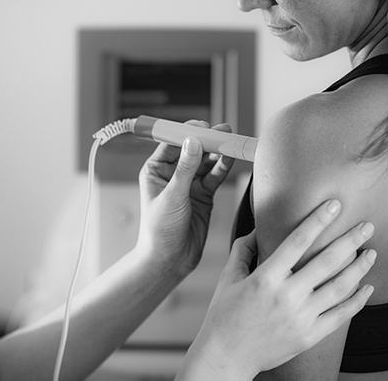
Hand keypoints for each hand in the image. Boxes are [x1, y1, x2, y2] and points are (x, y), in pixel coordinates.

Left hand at [136, 121, 234, 276]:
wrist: (169, 260)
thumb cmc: (159, 231)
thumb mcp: (172, 197)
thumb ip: (185, 170)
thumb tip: (192, 142)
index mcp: (155, 170)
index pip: (172, 143)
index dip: (187, 133)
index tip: (203, 127)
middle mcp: (172, 174)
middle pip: (192, 149)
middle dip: (207, 140)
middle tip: (223, 132)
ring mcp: (189, 184)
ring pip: (206, 162)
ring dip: (218, 153)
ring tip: (231, 143)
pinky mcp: (203, 195)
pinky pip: (214, 176)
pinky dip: (223, 167)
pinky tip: (230, 158)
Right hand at [179, 200, 375, 379]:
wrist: (226, 356)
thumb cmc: (224, 314)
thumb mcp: (228, 278)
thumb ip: (243, 250)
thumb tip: (258, 230)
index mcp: (266, 277)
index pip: (298, 240)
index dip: (319, 219)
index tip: (335, 204)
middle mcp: (287, 295)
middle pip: (328, 261)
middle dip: (351, 240)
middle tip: (367, 226)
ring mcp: (301, 317)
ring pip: (340, 287)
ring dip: (360, 267)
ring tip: (371, 252)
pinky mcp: (310, 336)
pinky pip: (341, 315)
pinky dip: (358, 300)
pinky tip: (367, 287)